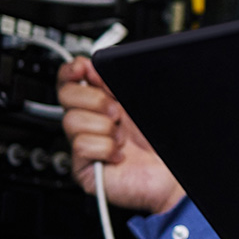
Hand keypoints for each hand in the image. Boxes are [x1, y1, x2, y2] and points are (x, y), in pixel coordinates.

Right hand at [57, 56, 184, 213]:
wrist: (173, 174)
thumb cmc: (164, 142)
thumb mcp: (142, 102)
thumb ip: (116, 81)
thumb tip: (92, 64)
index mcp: (102, 102)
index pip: (70, 80)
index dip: (71, 71)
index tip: (83, 68)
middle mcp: (90, 122)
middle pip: (66, 96)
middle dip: (94, 98)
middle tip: (118, 111)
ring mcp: (85, 145)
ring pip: (73, 120)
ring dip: (105, 127)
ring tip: (122, 138)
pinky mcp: (84, 168)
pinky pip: (81, 145)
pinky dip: (105, 148)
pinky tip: (119, 155)